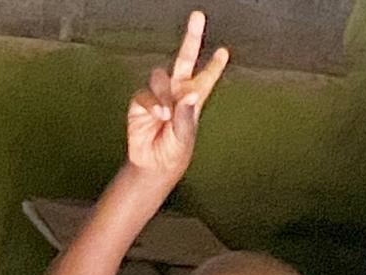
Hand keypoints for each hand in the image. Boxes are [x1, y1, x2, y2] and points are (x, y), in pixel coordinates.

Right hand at [125, 12, 230, 184]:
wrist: (152, 165)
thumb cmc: (174, 152)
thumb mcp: (185, 136)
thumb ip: (187, 115)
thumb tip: (190, 95)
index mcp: (193, 99)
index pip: (205, 78)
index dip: (214, 65)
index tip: (224, 52)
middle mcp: (176, 92)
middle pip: (184, 58)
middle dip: (192, 38)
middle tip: (198, 17)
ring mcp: (158, 95)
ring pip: (160, 76)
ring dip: (164, 94)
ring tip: (166, 115)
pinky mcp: (141, 101)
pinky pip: (145, 94)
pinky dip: (152, 105)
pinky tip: (158, 116)